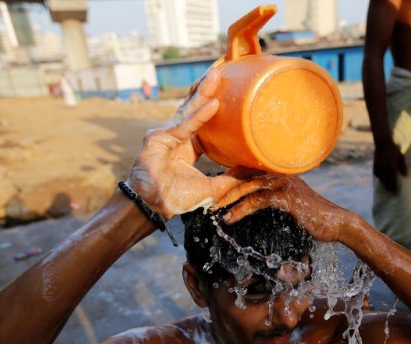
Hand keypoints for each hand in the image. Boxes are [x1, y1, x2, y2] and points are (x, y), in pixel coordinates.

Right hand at [128, 68, 241, 218]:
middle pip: (194, 107)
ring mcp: (165, 134)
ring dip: (203, 92)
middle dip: (208, 89)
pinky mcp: (158, 137)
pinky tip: (213, 104)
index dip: (212, 104)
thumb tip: (255, 168)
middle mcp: (176, 136)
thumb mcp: (213, 187)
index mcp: (187, 146)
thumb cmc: (178, 199)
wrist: (155, 207)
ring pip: (187, 110)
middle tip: (223, 69)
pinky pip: (183, 125)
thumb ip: (232, 177)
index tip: (227, 89)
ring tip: (217, 75)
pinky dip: (199, 116)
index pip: (202, 119)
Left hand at [211, 174, 351, 242]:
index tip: (215, 189)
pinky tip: (231, 217)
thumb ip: (275, 196)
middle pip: (244, 175)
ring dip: (228, 198)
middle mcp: (281, 172)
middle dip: (224, 187)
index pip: (248, 169)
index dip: (230, 177)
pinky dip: (241, 209)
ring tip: (215, 210)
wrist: (335, 223)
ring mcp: (284, 183)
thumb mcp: (291, 201)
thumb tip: (256, 201)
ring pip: (248, 186)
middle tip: (209, 200)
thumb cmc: (313, 215)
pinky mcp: (287, 197)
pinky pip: (257, 201)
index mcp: (279, 171)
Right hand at [373, 140, 406, 192]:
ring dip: (384, 184)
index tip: (396, 192)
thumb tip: (406, 176)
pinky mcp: (374, 166)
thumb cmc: (394, 149)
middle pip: (386, 182)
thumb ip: (403, 167)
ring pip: (381, 179)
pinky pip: (377, 175)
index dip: (394, 187)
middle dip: (389, 188)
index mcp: (391, 167)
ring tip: (387, 188)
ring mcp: (378, 168)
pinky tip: (382, 180)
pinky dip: (380, 178)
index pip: (393, 180)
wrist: (382, 143)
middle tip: (392, 192)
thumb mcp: (401, 157)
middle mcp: (384, 169)